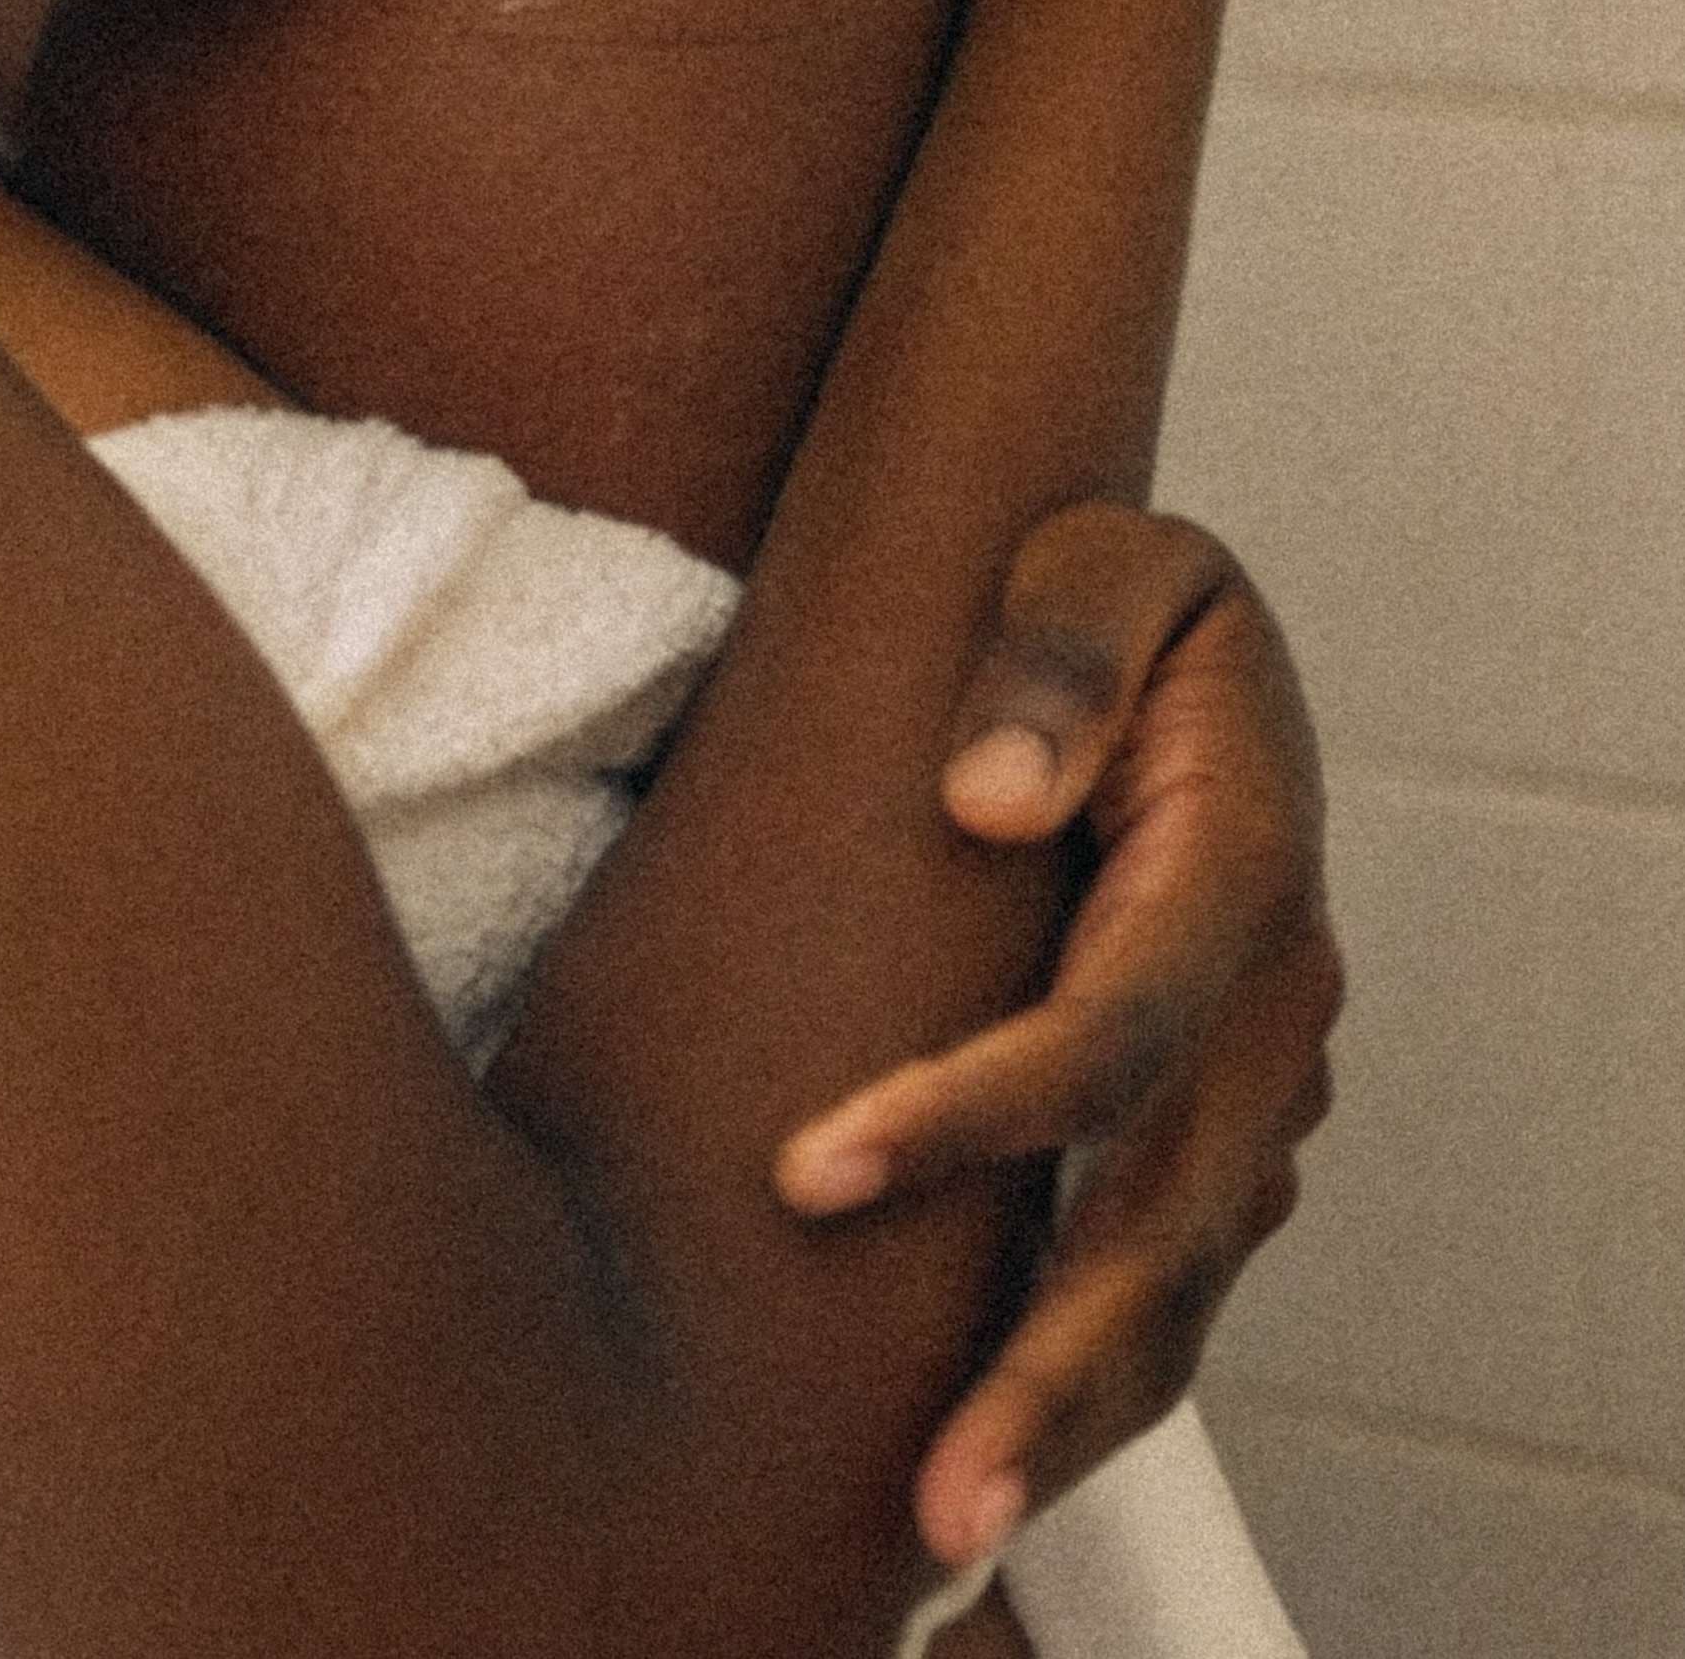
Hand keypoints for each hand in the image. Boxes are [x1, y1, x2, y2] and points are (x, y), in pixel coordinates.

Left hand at [774, 506, 1338, 1570]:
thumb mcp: (1097, 559)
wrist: (1167, 622)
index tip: (805, 1170)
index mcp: (1241, 869)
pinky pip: (1164, 1270)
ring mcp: (1257, 1082)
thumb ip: (1053, 656)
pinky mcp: (1216, 1125)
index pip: (1107, 1034)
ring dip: (1071, 1411)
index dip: (966, 1114)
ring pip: (1178, 1283)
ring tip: (945, 1518)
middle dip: (1047, 1367)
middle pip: (1166, 1222)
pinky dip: (1092, 1370)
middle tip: (930, 1492)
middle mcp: (1272, 1003)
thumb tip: (984, 798)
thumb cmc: (1100, 583)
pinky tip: (994, 1446)